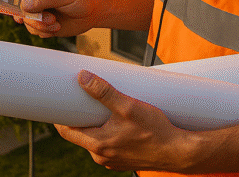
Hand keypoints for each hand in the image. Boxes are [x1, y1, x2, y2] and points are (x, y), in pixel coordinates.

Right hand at [13, 0, 98, 37]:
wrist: (92, 14)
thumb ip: (43, 0)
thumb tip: (24, 4)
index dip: (12, 0)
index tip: (13, 8)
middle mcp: (37, 0)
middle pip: (22, 11)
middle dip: (34, 19)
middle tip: (50, 19)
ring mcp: (40, 13)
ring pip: (28, 23)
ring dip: (41, 27)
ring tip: (56, 24)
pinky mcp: (45, 25)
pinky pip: (36, 31)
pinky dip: (45, 32)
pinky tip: (57, 28)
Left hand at [55, 71, 188, 171]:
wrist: (180, 152)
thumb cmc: (156, 131)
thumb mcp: (128, 106)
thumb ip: (104, 92)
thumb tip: (82, 77)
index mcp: (98, 144)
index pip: (66, 131)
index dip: (59, 116)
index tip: (58, 100)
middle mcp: (102, 156)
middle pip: (80, 134)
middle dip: (79, 116)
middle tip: (80, 97)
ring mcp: (112, 160)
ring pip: (94, 139)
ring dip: (95, 124)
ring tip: (100, 106)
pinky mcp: (123, 159)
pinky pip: (108, 144)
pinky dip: (107, 132)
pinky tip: (115, 121)